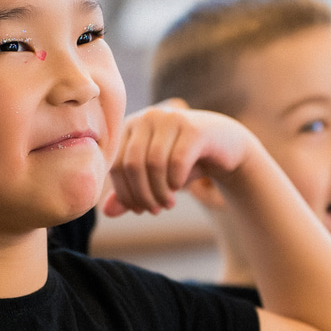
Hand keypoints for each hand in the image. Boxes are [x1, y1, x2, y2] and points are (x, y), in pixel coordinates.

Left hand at [103, 101, 256, 216]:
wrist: (224, 145)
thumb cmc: (182, 162)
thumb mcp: (153, 178)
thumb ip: (129, 192)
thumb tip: (107, 212)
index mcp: (130, 127)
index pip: (115, 165)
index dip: (124, 194)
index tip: (139, 210)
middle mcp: (147, 118)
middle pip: (132, 165)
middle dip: (142, 195)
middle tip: (156, 210)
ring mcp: (171, 119)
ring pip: (154, 164)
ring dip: (159, 192)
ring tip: (167, 204)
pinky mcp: (194, 128)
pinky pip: (177, 161)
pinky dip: (175, 181)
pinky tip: (179, 188)